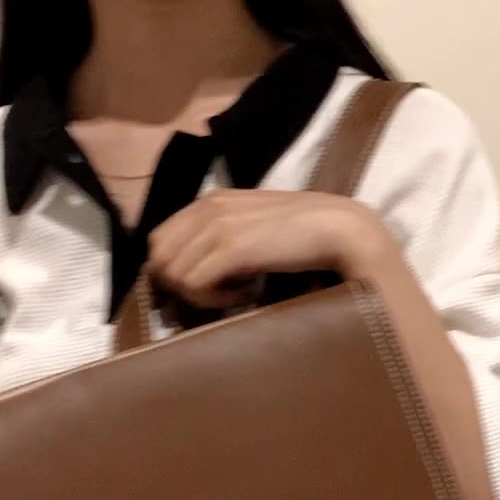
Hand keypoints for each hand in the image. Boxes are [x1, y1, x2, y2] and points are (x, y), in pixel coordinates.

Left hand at [146, 190, 400, 309]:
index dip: (174, 268)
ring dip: (200, 294)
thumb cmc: (306, 230)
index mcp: (211, 200)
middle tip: (217, 295)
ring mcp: (217, 228)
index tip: (205, 285)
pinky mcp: (230, 249)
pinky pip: (194, 285)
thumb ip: (227, 234)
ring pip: (173, 274)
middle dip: (181, 284)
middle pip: (160, 258)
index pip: (160, 238)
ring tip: (236, 294)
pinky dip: (214, 299)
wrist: (339, 227)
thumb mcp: (256, 224)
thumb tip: (207, 265)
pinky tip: (245, 295)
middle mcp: (207, 209)